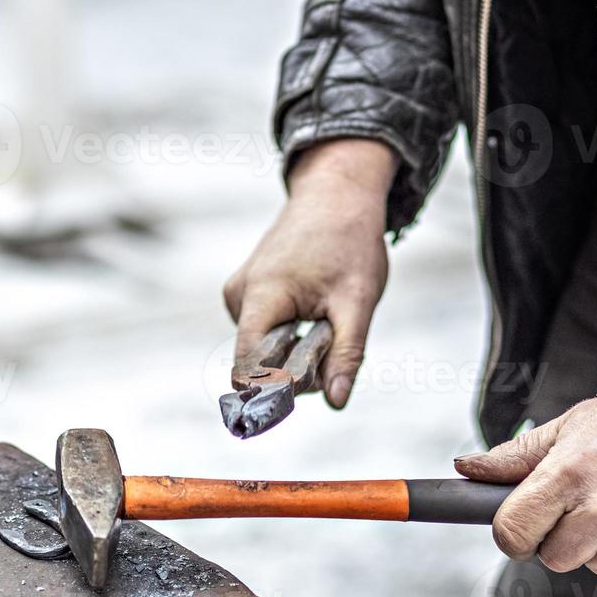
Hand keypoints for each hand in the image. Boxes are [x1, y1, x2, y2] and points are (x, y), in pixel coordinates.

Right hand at [223, 139, 397, 408]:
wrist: (335, 193)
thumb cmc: (348, 240)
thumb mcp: (358, 300)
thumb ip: (347, 353)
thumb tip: (337, 402)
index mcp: (260, 297)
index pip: (248, 367)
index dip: (273, 390)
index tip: (304, 396)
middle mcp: (238, 297)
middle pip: (258, 363)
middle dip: (297, 365)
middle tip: (333, 333)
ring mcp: (237, 294)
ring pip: (262, 350)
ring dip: (296, 348)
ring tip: (324, 311)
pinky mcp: (243, 293)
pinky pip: (264, 333)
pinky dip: (290, 332)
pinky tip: (310, 305)